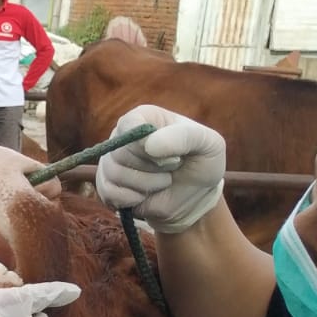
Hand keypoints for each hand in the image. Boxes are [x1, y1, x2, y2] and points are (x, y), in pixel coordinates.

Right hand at [94, 105, 224, 233]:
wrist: (194, 195)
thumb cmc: (201, 162)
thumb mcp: (209, 143)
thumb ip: (185, 137)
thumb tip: (150, 145)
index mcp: (144, 118)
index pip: (129, 124)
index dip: (145, 143)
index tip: (169, 155)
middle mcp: (122, 137)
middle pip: (121, 152)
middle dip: (153, 167)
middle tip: (172, 168)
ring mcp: (111, 161)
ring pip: (114, 173)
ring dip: (146, 185)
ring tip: (163, 182)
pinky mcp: (107, 185)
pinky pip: (107, 192)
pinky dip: (132, 198)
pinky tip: (146, 195)